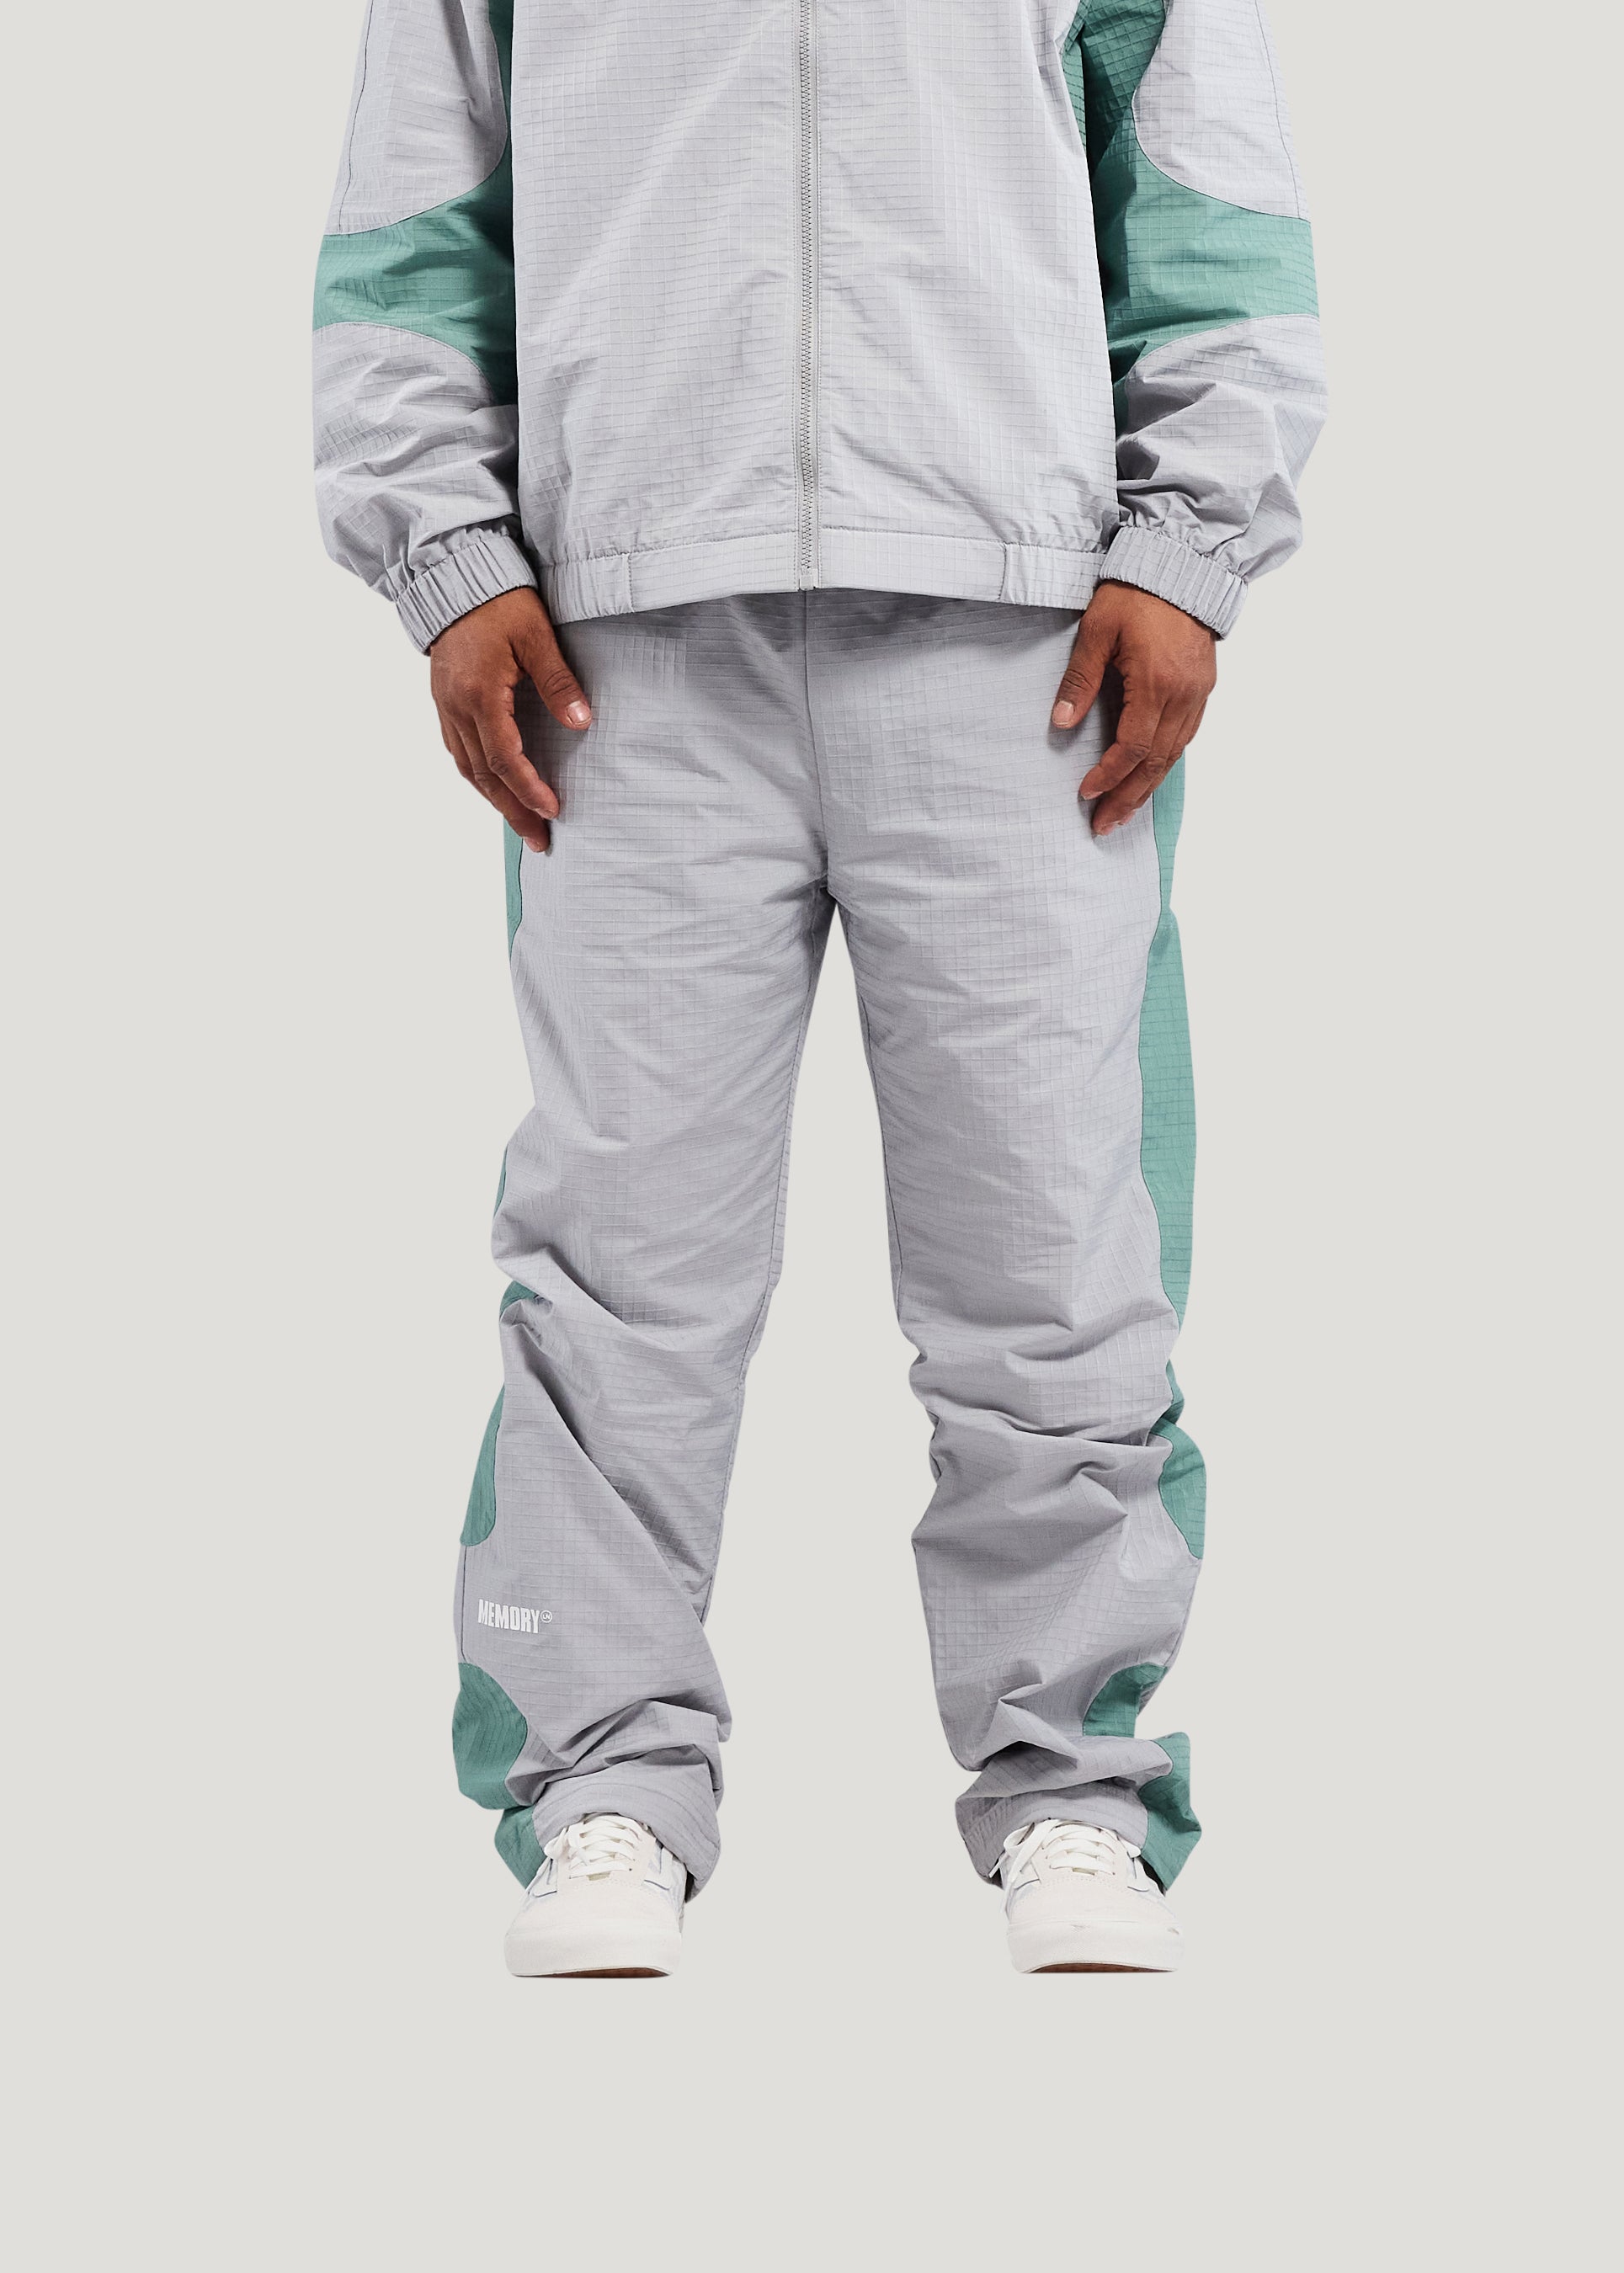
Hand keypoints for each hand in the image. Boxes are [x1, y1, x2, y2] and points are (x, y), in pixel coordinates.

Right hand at [429, 587, 590, 851]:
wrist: (455, 576)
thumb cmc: (499, 601)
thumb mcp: (537, 635)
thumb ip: (558, 681)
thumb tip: (581, 722)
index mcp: (480, 694)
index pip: (505, 758)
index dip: (529, 789)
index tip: (553, 810)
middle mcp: (457, 708)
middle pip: (484, 774)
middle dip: (512, 810)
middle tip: (538, 839)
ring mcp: (445, 706)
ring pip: (467, 767)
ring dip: (493, 799)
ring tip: (520, 822)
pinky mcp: (443, 701)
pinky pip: (458, 750)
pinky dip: (478, 776)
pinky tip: (495, 787)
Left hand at [1051, 581, 1216, 835]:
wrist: (1182, 565)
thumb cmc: (1137, 592)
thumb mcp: (1097, 631)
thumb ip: (1079, 680)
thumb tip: (1061, 723)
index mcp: (1156, 683)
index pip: (1133, 747)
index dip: (1109, 775)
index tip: (1086, 793)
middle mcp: (1183, 695)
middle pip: (1156, 762)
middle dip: (1128, 797)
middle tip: (1104, 825)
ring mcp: (1198, 694)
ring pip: (1174, 755)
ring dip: (1148, 787)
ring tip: (1123, 812)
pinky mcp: (1203, 688)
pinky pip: (1185, 738)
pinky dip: (1165, 763)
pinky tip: (1149, 777)